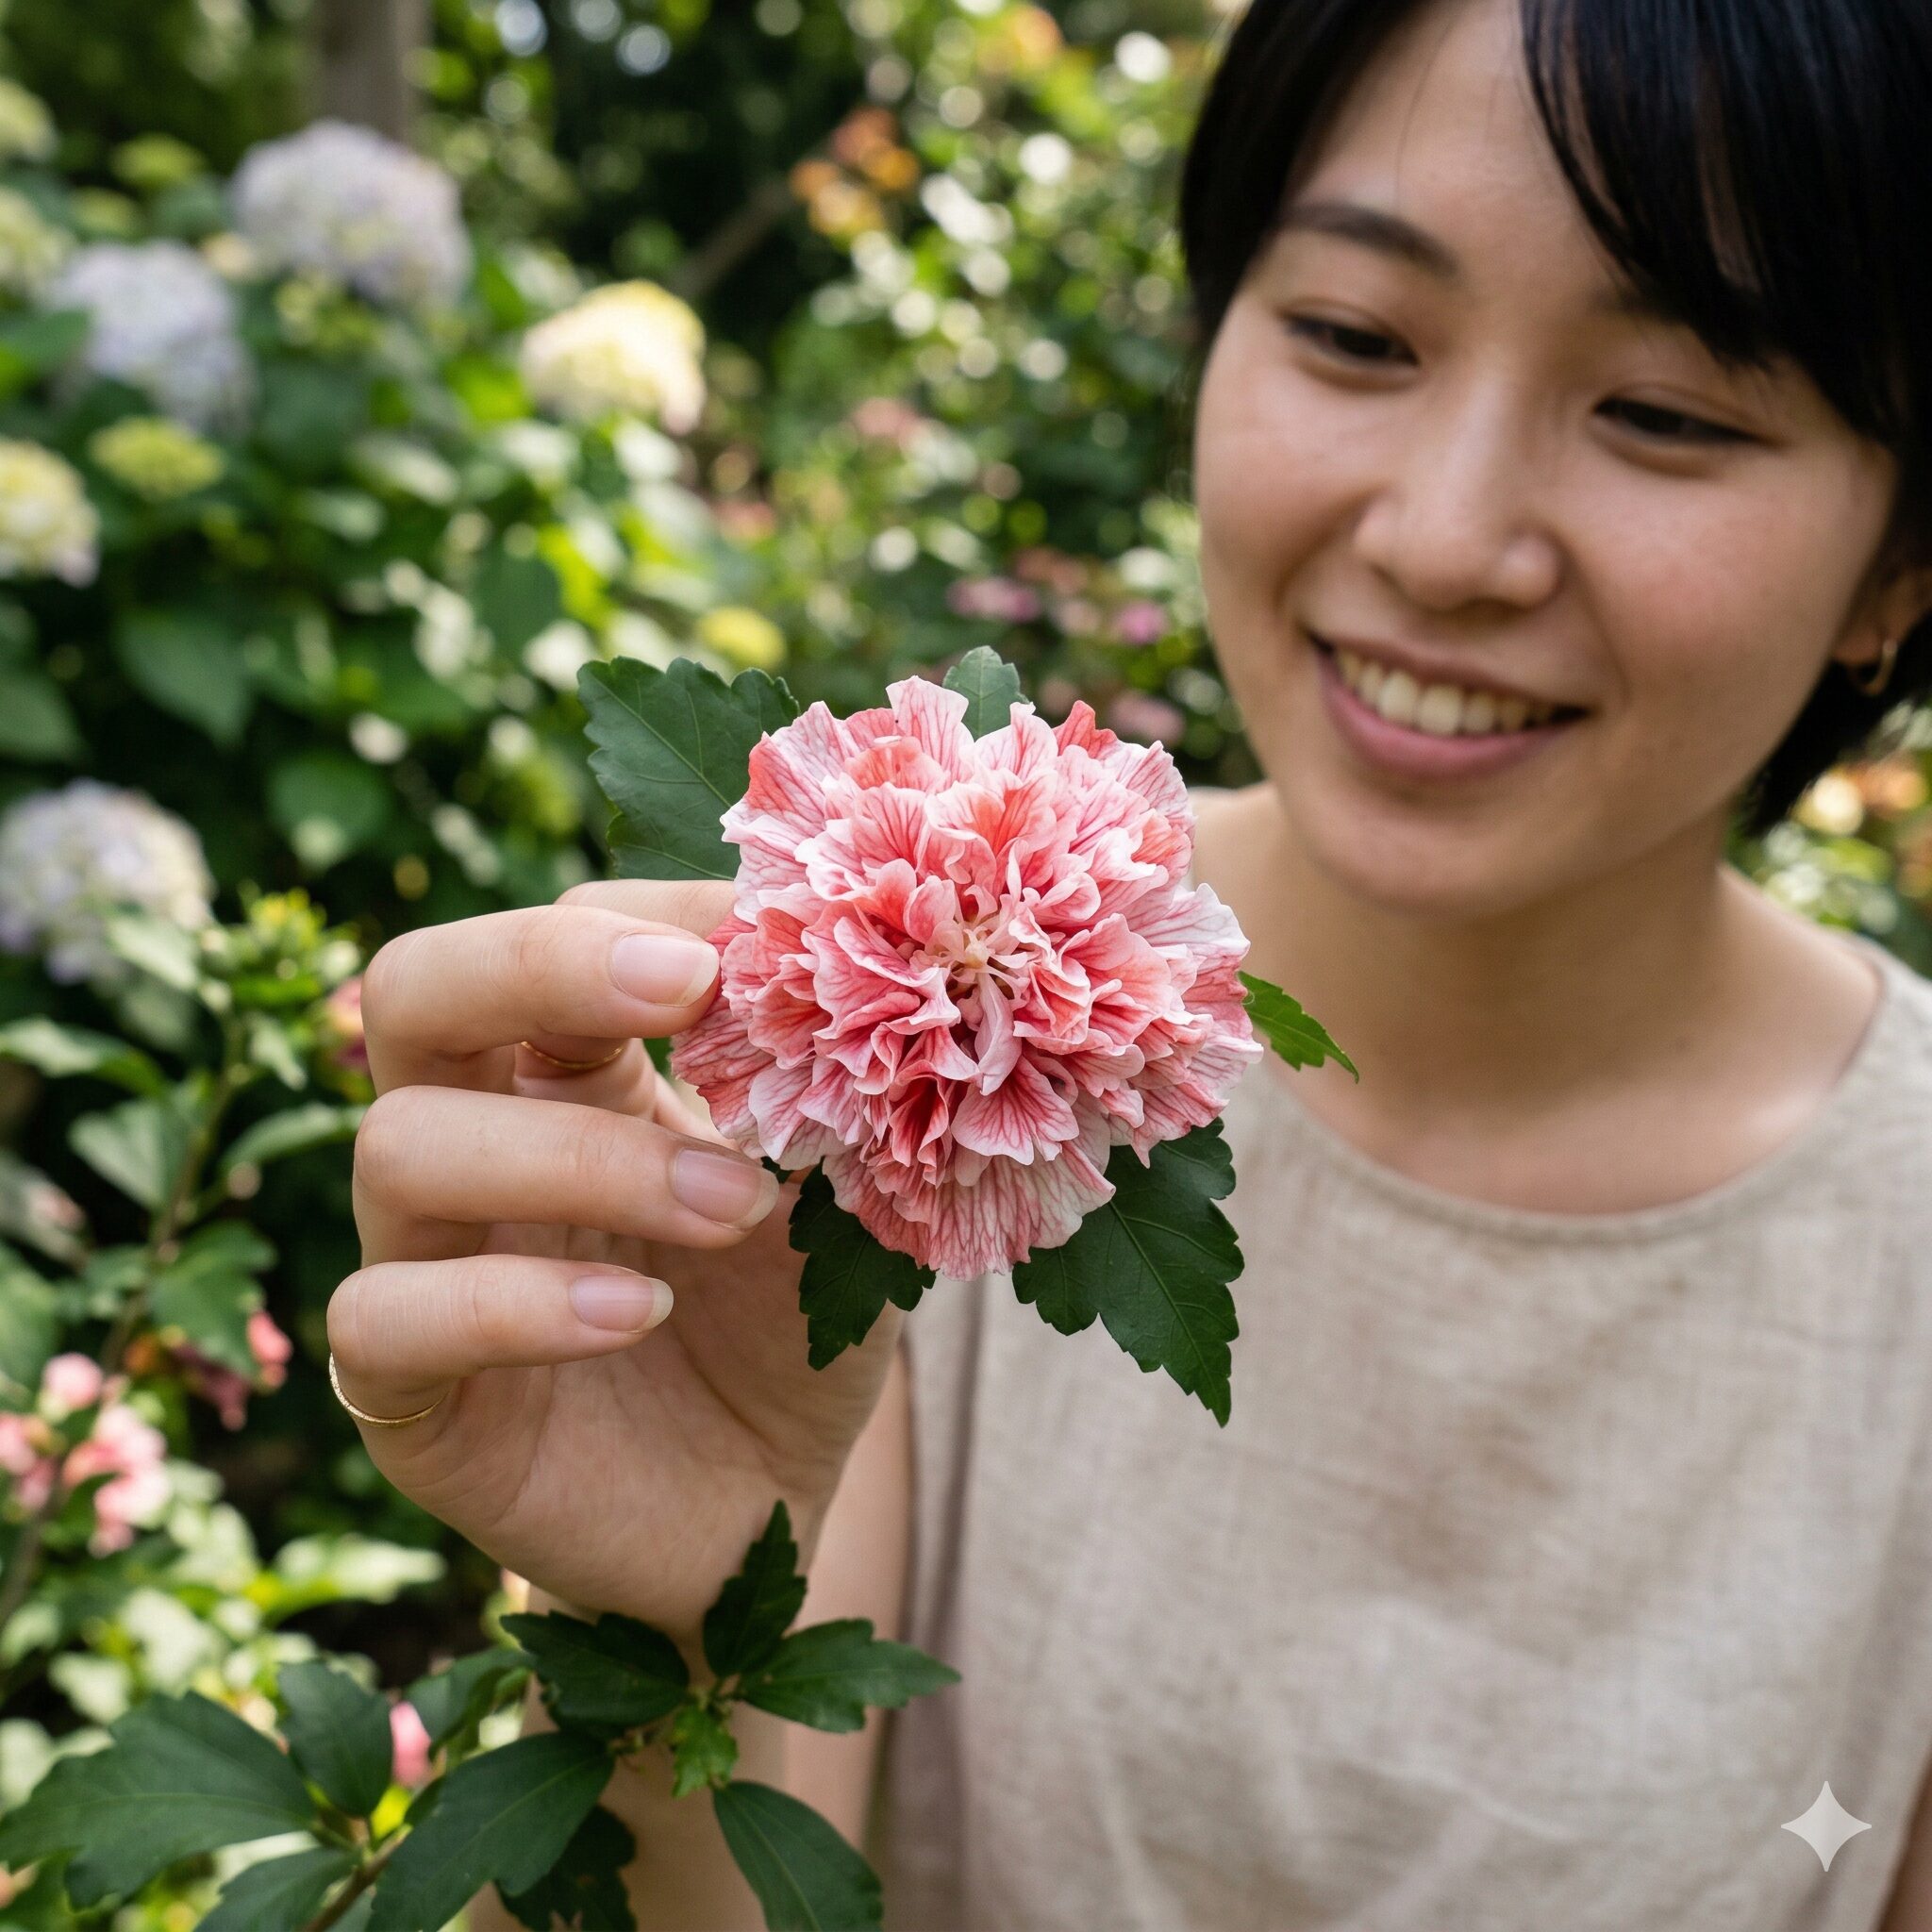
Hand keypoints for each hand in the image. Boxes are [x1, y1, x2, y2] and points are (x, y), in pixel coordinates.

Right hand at [325, 880, 904, 1649]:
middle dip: (537, 963)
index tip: (772, 934)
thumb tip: (847, 971)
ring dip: (581, 1158)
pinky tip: (639, 1312)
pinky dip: (519, 1303)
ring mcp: (424, 1263)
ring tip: (733, 1208)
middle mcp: (475, 1144)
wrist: (765, 1506)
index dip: (650, 916)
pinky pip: (389, 1318)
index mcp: (571, 1074)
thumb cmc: (792, 1330)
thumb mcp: (832, 1199)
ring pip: (401, 1147)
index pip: (554, 933)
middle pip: (413, 989)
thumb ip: (821, 1098)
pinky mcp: (404, 1397)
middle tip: (684, 988)